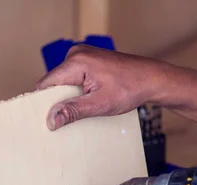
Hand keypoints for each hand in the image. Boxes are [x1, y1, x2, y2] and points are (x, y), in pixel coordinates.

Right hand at [36, 44, 164, 129]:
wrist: (151, 79)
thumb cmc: (131, 88)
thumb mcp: (100, 104)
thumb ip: (74, 111)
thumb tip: (52, 119)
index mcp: (76, 61)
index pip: (46, 83)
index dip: (45, 102)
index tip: (49, 119)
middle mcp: (77, 53)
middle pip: (55, 82)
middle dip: (60, 100)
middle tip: (71, 117)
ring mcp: (83, 55)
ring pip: (66, 81)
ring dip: (72, 96)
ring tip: (86, 107)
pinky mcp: (90, 60)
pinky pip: (76, 77)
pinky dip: (80, 90)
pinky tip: (90, 100)